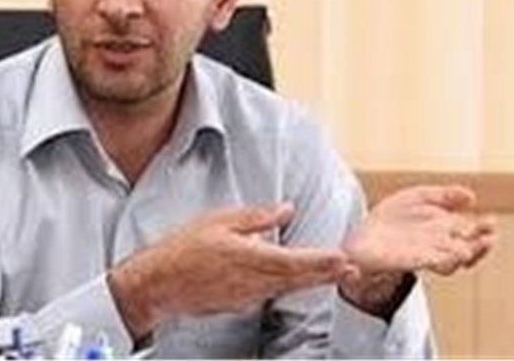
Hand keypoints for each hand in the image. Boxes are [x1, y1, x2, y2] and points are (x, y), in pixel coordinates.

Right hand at [108, 203, 353, 338]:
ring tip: (336, 274)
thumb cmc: (184, 249)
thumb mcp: (220, 221)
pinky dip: (289, 285)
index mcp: (252, 258)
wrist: (159, 284)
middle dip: (328, 274)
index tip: (345, 259)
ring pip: (287, 287)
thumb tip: (286, 210)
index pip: (297, 261)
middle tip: (355, 271)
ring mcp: (248, 296)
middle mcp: (255, 282)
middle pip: (299, 278)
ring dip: (312, 281)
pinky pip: (271, 292)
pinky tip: (297, 279)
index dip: (323, 262)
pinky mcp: (240, 303)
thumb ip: (256, 218)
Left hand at [343, 185, 496, 275]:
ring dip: (462, 256)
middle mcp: (439, 244)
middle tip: (488, 239)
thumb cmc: (395, 217)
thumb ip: (444, 195)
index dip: (483, 229)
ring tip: (468, 251)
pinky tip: (444, 257)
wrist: (366, 236)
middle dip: (479, 246)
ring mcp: (427, 254)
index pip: (472, 231)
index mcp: (445, 227)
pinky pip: (430, 263)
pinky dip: (439, 261)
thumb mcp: (419, 197)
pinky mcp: (411, 261)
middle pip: (468, 249)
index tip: (491, 223)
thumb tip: (471, 196)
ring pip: (452, 260)